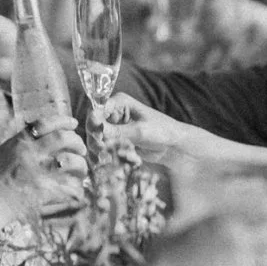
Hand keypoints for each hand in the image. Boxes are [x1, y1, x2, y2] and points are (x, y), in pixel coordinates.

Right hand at [0, 123, 88, 221]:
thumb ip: (20, 144)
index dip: (63, 121)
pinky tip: (76, 191)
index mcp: (18, 143)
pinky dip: (76, 188)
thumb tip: (40, 136)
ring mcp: (38, 173)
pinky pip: (70, 187)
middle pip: (63, 139)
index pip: (45, 123)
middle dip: (77, 142)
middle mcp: (30, 154)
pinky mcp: (44, 192)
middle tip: (80, 150)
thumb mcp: (3, 154)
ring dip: (81, 166)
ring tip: (81, 171)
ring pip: (72, 162)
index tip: (73, 123)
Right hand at [98, 93, 222, 163]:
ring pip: (95, 139)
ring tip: (104, 160)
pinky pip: (102, 148)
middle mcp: (113, 113)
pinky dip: (102, 156)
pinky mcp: (115, 141)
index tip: (98, 138)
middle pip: (92, 125)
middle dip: (95, 139)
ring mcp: (113, 128)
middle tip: (102, 152)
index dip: (93, 124)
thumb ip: (117, 131)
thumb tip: (95, 127)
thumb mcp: (139, 131)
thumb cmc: (162, 132)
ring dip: (97, 150)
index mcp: (119, 102)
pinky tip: (106, 163)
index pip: (97, 110)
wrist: (174, 147)